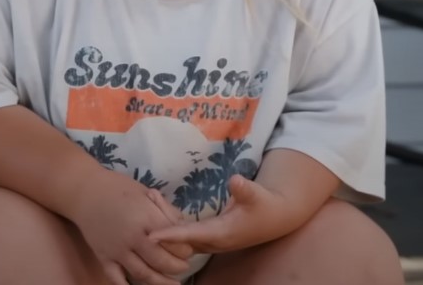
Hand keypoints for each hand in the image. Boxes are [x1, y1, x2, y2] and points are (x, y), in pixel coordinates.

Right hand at [67, 169, 194, 284]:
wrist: (84, 190)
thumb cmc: (117, 188)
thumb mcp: (146, 192)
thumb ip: (165, 211)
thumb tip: (181, 228)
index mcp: (146, 218)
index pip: (174, 242)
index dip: (185, 249)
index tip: (188, 250)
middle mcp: (133, 237)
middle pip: (162, 262)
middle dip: (177, 267)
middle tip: (183, 266)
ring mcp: (117, 250)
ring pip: (144, 275)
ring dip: (161, 281)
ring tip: (172, 283)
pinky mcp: (104, 257)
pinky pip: (117, 279)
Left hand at [146, 174, 287, 253]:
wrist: (274, 218)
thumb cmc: (264, 205)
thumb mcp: (257, 194)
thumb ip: (245, 189)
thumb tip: (235, 180)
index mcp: (223, 233)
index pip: (191, 236)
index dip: (171, 236)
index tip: (151, 235)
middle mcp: (213, 241)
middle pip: (180, 238)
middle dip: (161, 221)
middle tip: (148, 197)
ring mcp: (209, 241)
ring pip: (180, 237)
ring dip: (164, 220)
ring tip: (149, 196)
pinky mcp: (207, 237)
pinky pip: (184, 234)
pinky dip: (171, 222)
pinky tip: (160, 205)